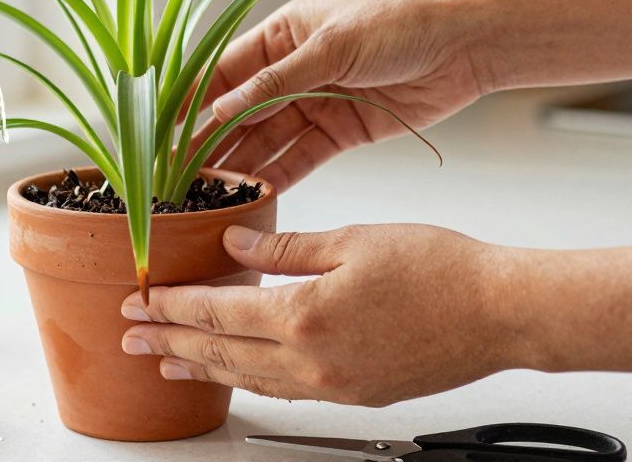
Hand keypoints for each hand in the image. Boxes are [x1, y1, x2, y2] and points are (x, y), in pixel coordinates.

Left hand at [120, 224, 521, 406]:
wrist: (500, 313)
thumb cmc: (440, 268)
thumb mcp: (353, 239)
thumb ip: (286, 247)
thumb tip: (234, 243)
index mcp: (305, 314)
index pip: (217, 311)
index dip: (172, 306)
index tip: (139, 302)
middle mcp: (312, 359)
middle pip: (222, 351)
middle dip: (171, 341)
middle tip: (131, 339)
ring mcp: (334, 383)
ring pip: (249, 378)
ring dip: (204, 367)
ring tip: (168, 363)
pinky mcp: (355, 392)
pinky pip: (286, 389)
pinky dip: (250, 380)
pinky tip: (237, 374)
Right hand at [193, 0, 487, 191]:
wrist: (466, 45)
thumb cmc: (400, 24)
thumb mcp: (333, 46)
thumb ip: (275, 81)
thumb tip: (220, 108)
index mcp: (281, 34)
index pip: (223, 73)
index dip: (192, 104)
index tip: (163, 134)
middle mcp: (290, 71)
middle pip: (239, 114)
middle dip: (209, 145)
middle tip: (178, 179)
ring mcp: (315, 103)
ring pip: (266, 141)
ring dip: (239, 167)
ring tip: (208, 198)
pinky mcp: (341, 133)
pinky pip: (300, 159)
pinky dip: (277, 178)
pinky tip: (253, 198)